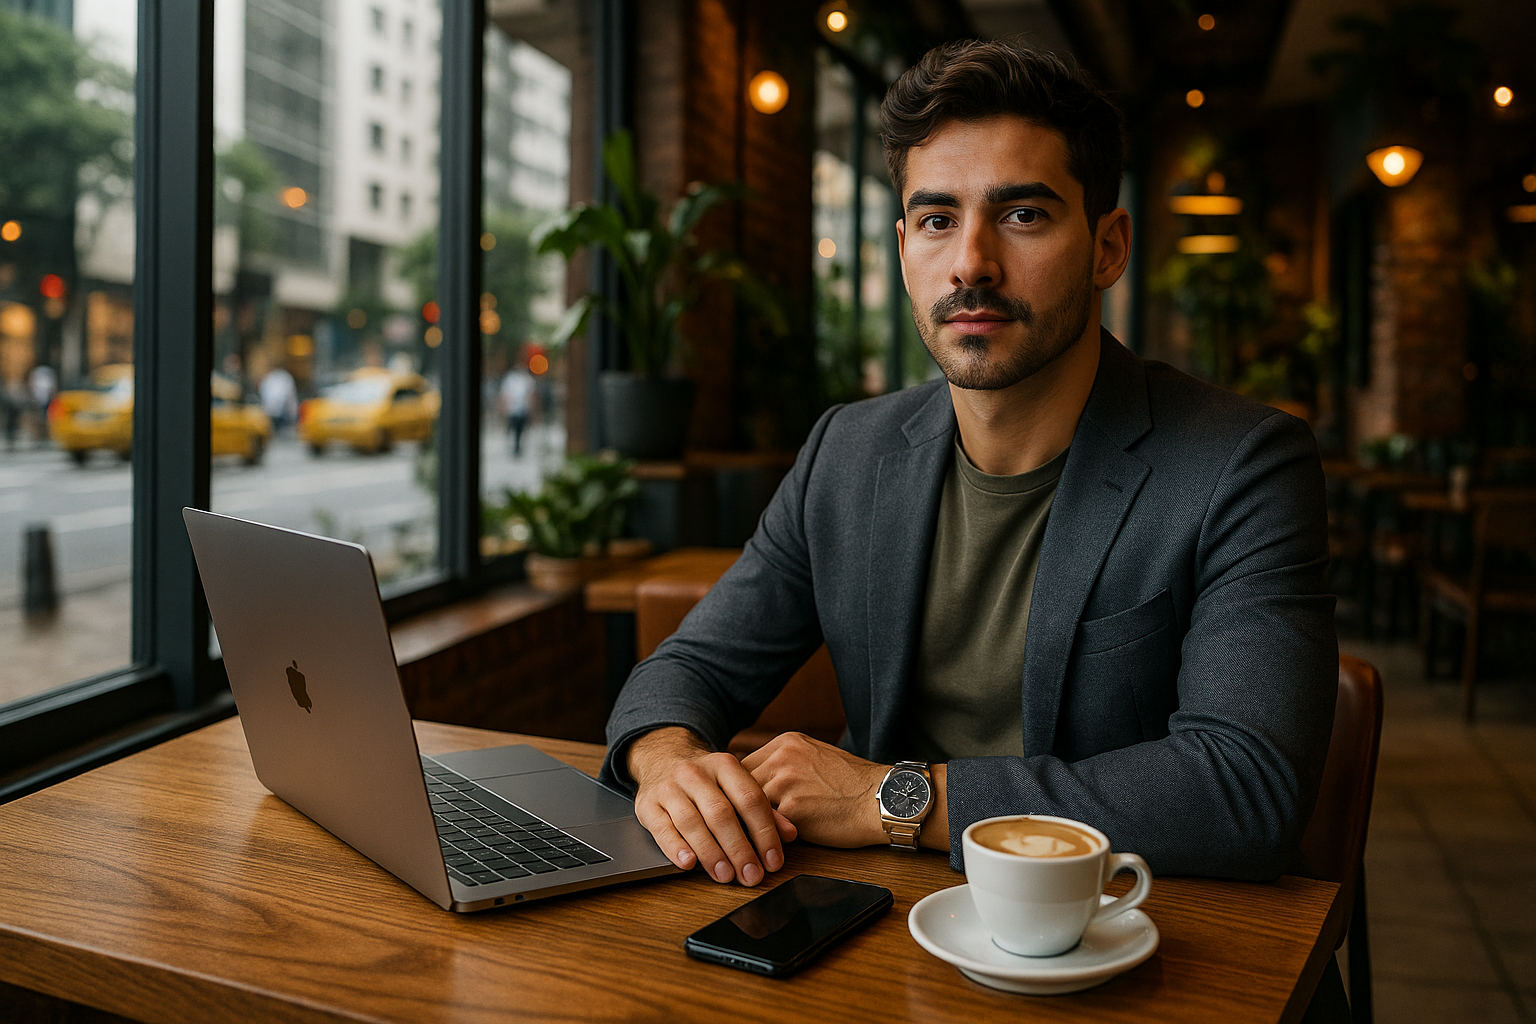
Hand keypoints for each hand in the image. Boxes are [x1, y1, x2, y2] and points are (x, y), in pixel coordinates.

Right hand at [627, 727, 796, 885]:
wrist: (662, 758)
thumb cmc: (706, 781)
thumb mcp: (735, 784)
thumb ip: (762, 808)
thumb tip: (789, 834)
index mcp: (725, 765)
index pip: (750, 799)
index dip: (764, 833)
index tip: (773, 861)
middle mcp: (696, 773)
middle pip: (721, 814)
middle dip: (739, 848)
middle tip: (751, 875)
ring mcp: (669, 787)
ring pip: (692, 822)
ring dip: (711, 853)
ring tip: (725, 875)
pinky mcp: (647, 804)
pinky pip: (661, 828)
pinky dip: (675, 848)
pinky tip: (688, 863)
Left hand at [740, 732, 888, 846]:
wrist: (882, 799)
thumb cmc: (854, 783)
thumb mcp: (816, 756)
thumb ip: (786, 763)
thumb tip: (758, 780)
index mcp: (786, 743)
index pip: (743, 766)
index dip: (740, 791)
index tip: (740, 807)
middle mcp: (782, 757)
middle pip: (740, 786)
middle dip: (740, 808)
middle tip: (737, 827)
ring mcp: (786, 782)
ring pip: (750, 807)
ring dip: (751, 824)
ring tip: (748, 840)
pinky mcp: (793, 809)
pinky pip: (767, 826)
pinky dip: (766, 838)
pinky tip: (768, 846)